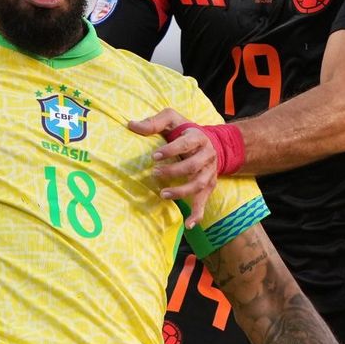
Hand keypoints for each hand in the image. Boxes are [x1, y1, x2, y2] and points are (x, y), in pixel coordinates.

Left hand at [128, 108, 217, 228]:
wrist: (212, 142)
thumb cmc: (184, 130)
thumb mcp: (172, 119)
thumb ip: (154, 122)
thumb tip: (131, 125)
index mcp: (198, 137)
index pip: (186, 143)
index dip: (171, 150)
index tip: (154, 157)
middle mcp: (207, 155)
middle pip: (193, 166)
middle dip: (173, 171)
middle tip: (154, 174)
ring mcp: (209, 172)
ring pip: (198, 184)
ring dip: (181, 191)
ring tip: (162, 194)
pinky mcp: (209, 185)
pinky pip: (204, 201)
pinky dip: (197, 214)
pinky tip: (188, 224)